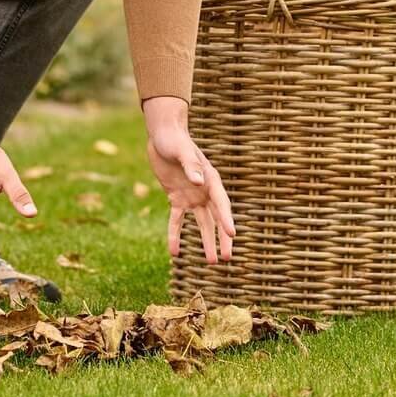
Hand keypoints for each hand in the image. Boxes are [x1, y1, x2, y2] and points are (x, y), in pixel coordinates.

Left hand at [145, 117, 235, 264]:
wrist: (163, 134)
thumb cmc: (175, 139)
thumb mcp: (182, 151)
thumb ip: (190, 166)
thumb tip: (198, 182)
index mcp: (210, 179)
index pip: (221, 203)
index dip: (227, 219)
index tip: (232, 235)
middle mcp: (204, 190)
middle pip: (216, 218)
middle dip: (222, 238)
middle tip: (227, 258)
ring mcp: (192, 196)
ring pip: (202, 223)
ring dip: (206, 241)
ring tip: (211, 262)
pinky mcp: (176, 198)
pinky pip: (177, 220)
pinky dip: (175, 235)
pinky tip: (175, 252)